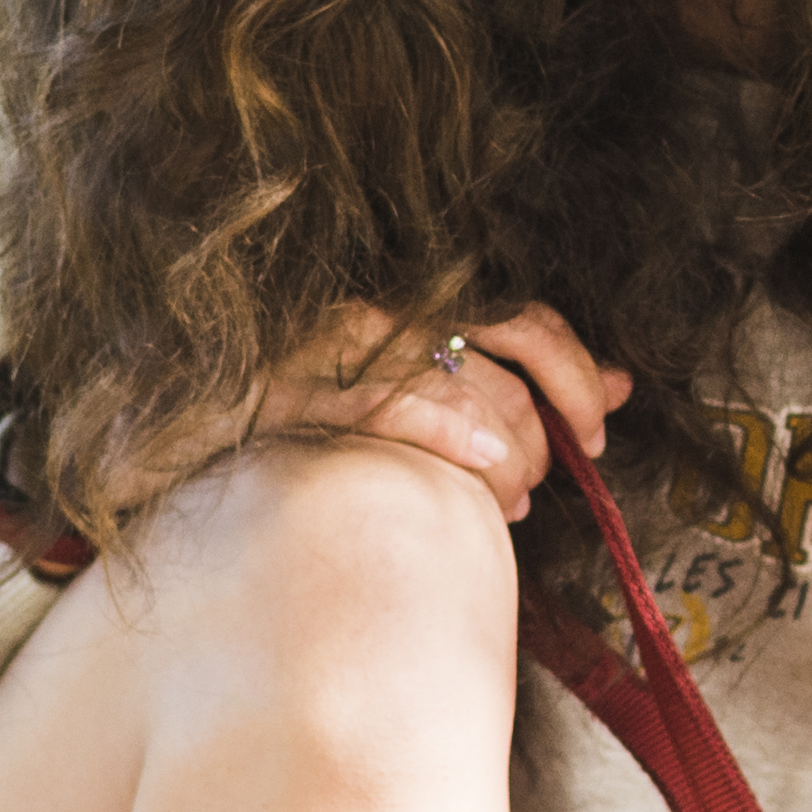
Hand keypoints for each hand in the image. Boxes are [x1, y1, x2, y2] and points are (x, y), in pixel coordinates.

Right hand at [252, 301, 629, 519]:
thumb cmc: (319, 428)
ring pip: (464, 390)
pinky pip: (397, 406)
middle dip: (541, 436)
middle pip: (505, 365)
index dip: (577, 377)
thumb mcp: (424, 398)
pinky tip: (477, 469)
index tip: (596, 434)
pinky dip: (451, 435)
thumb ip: (522, 384)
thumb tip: (624, 385)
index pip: (527, 321)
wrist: (187, 444)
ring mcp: (336, 349)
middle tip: (534, 489)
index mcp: (415, 306)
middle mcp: (381, 314)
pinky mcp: (297, 393)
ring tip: (507, 505)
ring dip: (507, 457)